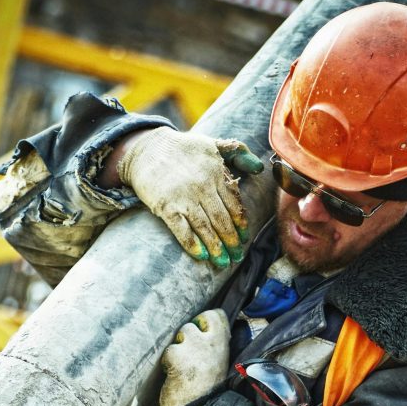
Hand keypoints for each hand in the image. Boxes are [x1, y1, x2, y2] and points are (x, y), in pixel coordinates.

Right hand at [117, 128, 262, 267]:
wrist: (146, 148)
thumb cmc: (183, 148)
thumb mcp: (213, 143)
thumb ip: (239, 152)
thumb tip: (259, 168)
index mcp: (216, 173)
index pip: (234, 204)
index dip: (241, 224)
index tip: (244, 239)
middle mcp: (202, 186)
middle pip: (222, 220)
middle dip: (231, 241)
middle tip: (237, 256)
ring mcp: (183, 197)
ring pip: (205, 228)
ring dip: (216, 247)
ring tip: (223, 262)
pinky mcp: (166, 206)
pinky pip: (182, 229)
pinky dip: (192, 244)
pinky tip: (202, 255)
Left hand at [159, 309, 230, 405]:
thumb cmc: (208, 393)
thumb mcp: (220, 365)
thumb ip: (214, 347)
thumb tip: (204, 330)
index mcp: (223, 345)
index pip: (216, 316)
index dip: (205, 321)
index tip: (201, 332)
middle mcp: (210, 342)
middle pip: (194, 322)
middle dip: (187, 335)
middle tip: (187, 354)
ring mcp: (194, 347)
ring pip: (180, 334)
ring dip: (177, 348)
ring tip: (181, 367)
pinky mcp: (177, 356)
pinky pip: (168, 351)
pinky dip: (167, 362)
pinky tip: (173, 375)